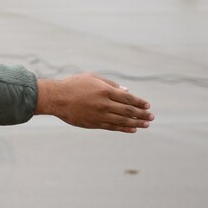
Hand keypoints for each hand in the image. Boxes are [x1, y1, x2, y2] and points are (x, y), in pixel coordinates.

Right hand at [35, 73, 152, 132]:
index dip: (139, 102)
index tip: (148, 106)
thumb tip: (126, 91)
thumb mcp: (92, 78)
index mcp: (104, 91)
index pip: (127, 98)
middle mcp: (104, 104)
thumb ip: (110, 84)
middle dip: (141, 114)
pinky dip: (124, 128)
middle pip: (128, 111)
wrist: (56, 98)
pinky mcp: (94, 123)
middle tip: (151, 117)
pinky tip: (132, 129)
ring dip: (136, 123)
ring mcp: (99, 115)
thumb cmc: (73, 84)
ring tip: (146, 125)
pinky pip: (112, 127)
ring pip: (122, 121)